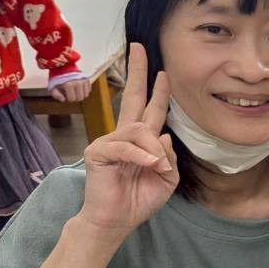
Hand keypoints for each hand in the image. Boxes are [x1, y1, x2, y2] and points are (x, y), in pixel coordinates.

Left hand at [51, 77, 92, 102]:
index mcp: (69, 85)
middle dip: (75, 98)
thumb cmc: (57, 77)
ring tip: (75, 92)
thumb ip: (56, 95)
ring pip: (86, 95)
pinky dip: (84, 91)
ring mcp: (83, 81)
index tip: (65, 96)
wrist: (63, 66)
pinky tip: (79, 88)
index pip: (72, 99)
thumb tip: (63, 100)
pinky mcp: (87, 79)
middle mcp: (78, 83)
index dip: (68, 99)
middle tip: (70, 95)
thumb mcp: (52, 86)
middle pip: (80, 98)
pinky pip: (89, 89)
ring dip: (80, 95)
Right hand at [78, 43, 177, 236]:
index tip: (164, 71)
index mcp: (142, 140)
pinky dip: (142, 156)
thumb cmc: (139, 199)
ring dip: (154, 150)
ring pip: (140, 129)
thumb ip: (169, 156)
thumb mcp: (166, 178)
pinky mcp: (99, 151)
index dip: (158, 90)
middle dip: (138, 71)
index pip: (151, 108)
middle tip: (139, 48)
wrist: (117, 220)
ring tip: (157, 168)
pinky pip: (126, 146)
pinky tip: (150, 165)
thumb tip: (164, 135)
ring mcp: (110, 141)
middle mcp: (125, 135)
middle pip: (132, 96)